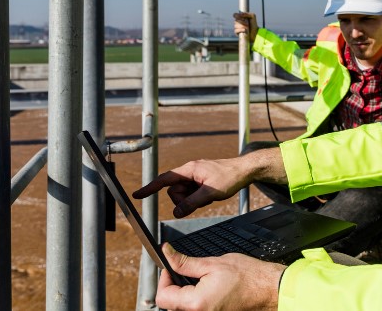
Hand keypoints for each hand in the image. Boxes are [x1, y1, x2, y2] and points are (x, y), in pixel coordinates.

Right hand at [133, 157, 251, 217]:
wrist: (245, 171)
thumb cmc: (230, 177)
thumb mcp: (210, 193)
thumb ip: (191, 203)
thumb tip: (176, 213)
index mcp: (189, 170)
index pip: (164, 180)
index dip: (150, 188)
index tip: (136, 195)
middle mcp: (189, 172)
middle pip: (174, 192)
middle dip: (184, 200)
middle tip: (201, 200)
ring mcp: (194, 177)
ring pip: (183, 195)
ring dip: (192, 200)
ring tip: (208, 196)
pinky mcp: (200, 182)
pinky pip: (191, 195)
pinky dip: (198, 199)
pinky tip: (210, 196)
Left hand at [156, 244, 284, 310]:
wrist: (267, 289)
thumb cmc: (247, 277)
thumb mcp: (212, 263)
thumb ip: (185, 262)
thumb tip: (168, 254)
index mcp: (195, 304)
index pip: (162, 296)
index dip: (164, 278)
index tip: (171, 267)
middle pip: (171, 304)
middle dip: (174, 286)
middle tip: (185, 271)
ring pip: (183, 308)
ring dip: (184, 294)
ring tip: (199, 280)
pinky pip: (196, 310)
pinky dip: (196, 300)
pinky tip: (207, 288)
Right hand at [233, 11, 257, 41]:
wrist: (255, 32)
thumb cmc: (253, 24)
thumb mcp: (252, 16)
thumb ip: (247, 13)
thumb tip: (240, 14)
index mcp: (240, 17)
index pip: (235, 15)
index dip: (237, 16)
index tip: (242, 18)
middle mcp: (237, 22)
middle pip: (236, 20)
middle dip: (242, 22)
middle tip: (247, 24)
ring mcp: (236, 27)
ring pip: (236, 26)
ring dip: (242, 26)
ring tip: (247, 27)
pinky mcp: (236, 32)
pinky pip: (236, 30)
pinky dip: (241, 30)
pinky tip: (245, 30)